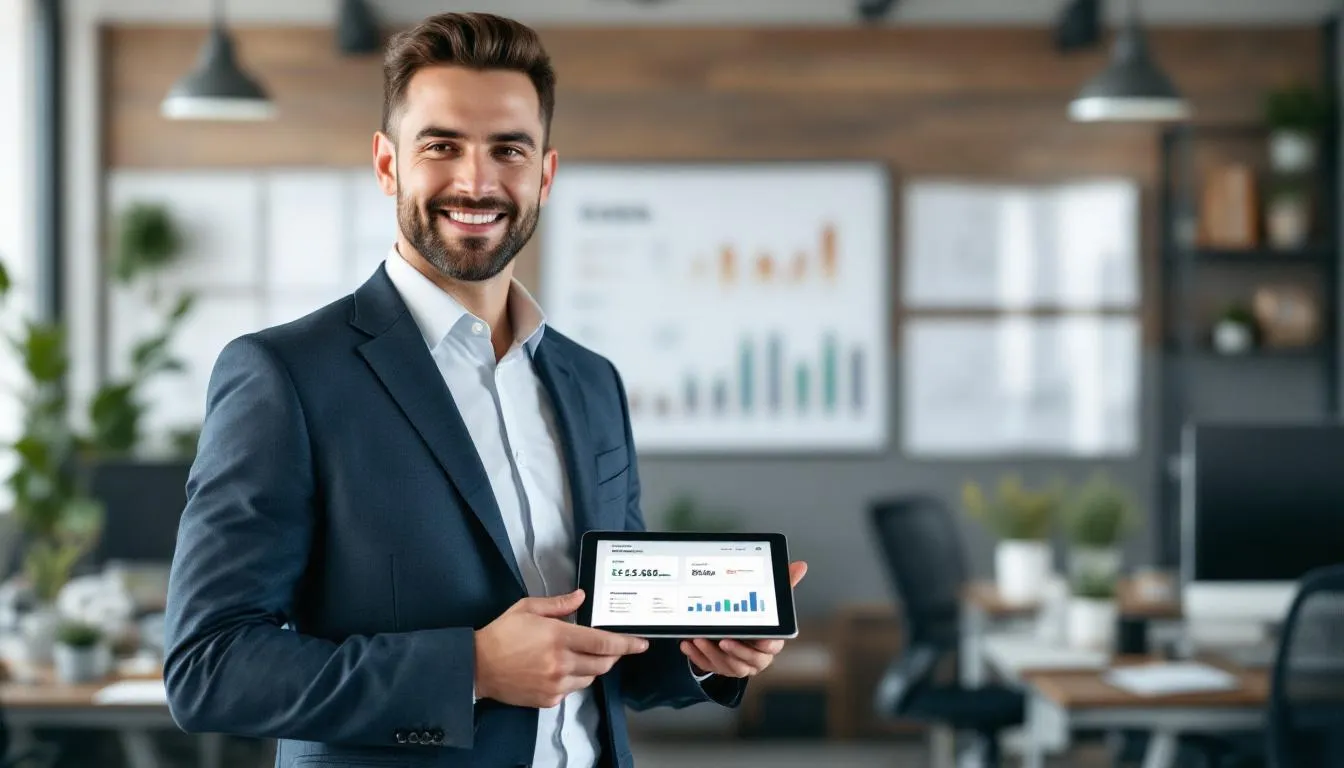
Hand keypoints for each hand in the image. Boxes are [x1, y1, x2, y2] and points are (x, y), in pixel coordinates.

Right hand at [474, 589, 649, 707]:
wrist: (477, 667)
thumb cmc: (501, 635)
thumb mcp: (528, 608)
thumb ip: (559, 604)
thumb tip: (581, 597)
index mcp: (558, 637)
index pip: (603, 642)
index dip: (626, 644)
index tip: (640, 643)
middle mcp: (561, 663)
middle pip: (602, 664)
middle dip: (613, 656)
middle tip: (613, 648)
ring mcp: (555, 684)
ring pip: (590, 679)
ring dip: (592, 668)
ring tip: (580, 656)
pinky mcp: (549, 699)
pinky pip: (572, 690)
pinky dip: (574, 680)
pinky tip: (561, 670)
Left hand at [680, 561, 807, 677]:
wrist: (739, 637)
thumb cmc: (758, 619)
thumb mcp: (770, 603)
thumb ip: (784, 585)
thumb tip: (801, 566)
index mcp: (770, 643)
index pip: (771, 646)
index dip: (765, 644)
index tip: (758, 639)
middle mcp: (756, 657)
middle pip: (749, 660)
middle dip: (735, 651)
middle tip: (722, 639)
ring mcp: (737, 664)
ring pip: (727, 665)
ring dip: (712, 653)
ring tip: (699, 638)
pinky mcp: (720, 667)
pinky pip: (708, 665)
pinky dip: (697, 656)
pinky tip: (688, 644)